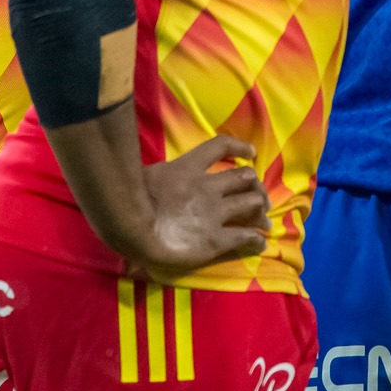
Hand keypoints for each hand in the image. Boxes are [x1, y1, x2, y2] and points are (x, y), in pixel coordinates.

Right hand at [127, 136, 270, 279]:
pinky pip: (245, 236)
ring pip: (250, 202)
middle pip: (244, 177)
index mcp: (186, 168)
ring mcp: (214, 212)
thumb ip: (153, 178)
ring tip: (265, 222)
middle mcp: (207, 187)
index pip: (219, 147)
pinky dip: (256, 239)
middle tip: (259, 199)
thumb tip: (142, 180)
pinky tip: (261, 243)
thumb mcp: (141, 178)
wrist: (130, 226)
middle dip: (255, 187)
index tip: (251, 153)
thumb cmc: (125, 201)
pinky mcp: (216, 238)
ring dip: (260, 211)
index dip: (239, 148)